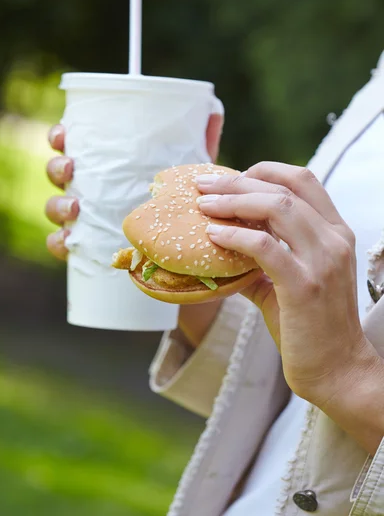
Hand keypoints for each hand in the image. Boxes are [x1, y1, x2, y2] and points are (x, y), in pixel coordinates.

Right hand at [44, 114, 222, 260]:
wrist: (183, 250)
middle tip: (71, 168)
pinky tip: (70, 240)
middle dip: (57, 168)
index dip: (61, 136)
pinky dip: (59, 242)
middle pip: (58, 173)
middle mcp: (90, 188)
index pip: (73, 144)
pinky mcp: (87, 246)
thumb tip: (215, 111)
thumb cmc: (180, 202)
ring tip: (76, 207)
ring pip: (55, 207)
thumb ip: (200, 142)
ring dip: (58, 204)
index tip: (65, 134)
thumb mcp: (190, 173)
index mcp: (105, 165)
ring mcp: (85, 217)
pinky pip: (62, 244)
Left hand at [195, 162, 377, 409]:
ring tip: (203, 205)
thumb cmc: (311, 325)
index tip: (232, 177)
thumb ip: (261, 258)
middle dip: (237, 181)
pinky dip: (235, 236)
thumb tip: (219, 243)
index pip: (303, 179)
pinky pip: (264, 247)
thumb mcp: (290, 280)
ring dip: (233, 201)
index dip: (264, 170)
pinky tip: (213, 236)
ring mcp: (323, 260)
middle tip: (204, 186)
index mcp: (335, 232)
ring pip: (276, 207)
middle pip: (283, 188)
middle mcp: (334, 239)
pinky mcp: (305, 285)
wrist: (336, 369)